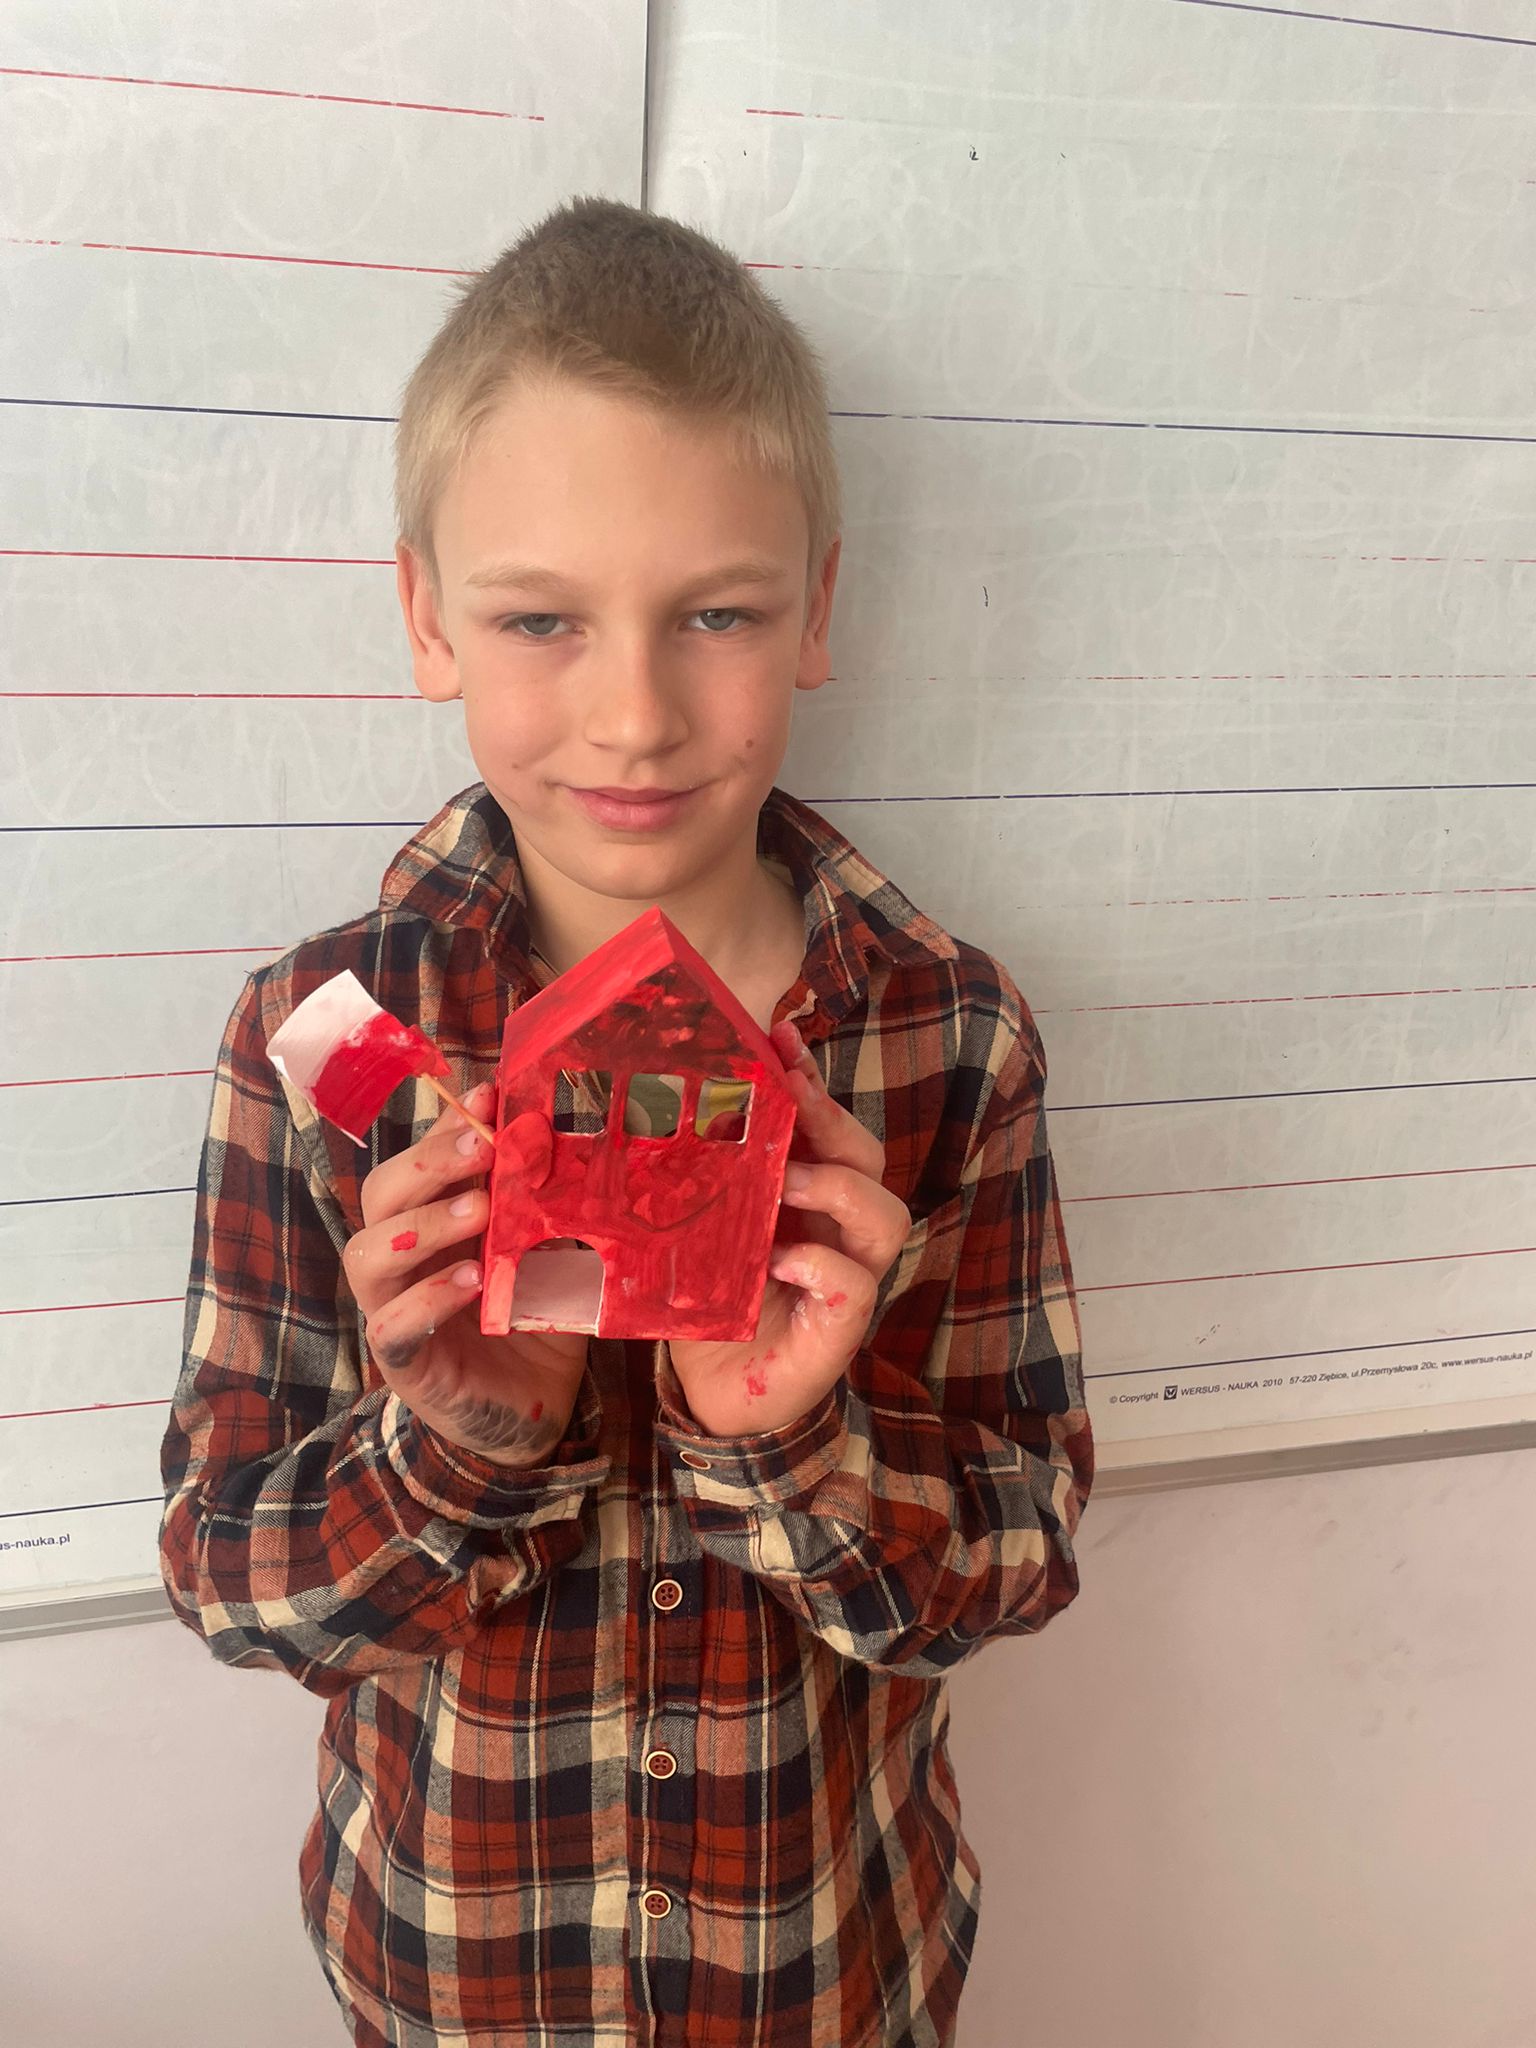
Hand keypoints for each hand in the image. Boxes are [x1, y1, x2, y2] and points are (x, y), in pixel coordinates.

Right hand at [347, 1082, 589, 1467]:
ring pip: (368, 1255)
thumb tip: (569, 1144)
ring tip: (478, 1211)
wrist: (538, 1412)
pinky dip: (427, 1298)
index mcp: (433, 1223)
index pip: (421, 1161)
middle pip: (380, 1196)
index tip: (489, 1093)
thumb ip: (547, 1208)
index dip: (447, 1125)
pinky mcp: (404, 1363)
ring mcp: (393, 1310)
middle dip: (428, 1163)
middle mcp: (403, 1260)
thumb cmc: (536, 1321)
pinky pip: (392, 1325)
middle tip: (482, 1147)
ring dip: (423, 1224)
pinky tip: (471, 1281)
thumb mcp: (551, 1253)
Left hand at [664, 1022, 911, 1436]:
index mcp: (807, 1197)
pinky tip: (781, 1260)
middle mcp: (838, 1230)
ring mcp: (848, 1277)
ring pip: (884, 1216)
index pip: (827, 1126)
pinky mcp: (839, 1328)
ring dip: (837, 1188)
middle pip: (868, 1158)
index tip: (778, 1034)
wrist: (709, 1392)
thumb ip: (692, 1177)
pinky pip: (854, 1285)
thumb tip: (641, 1106)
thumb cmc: (707, 1302)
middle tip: (790, 1092)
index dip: (811, 1079)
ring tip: (789, 1181)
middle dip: (831, 1118)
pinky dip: (822, 1265)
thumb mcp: (694, 1226)